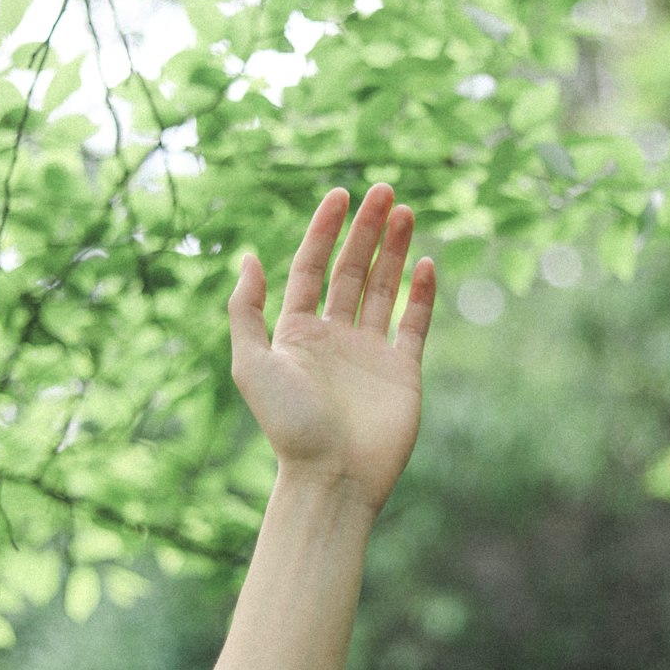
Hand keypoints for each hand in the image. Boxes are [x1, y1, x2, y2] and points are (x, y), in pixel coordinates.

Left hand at [228, 184, 435, 515]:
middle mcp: (333, 337)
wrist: (333, 477)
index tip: (340, 194)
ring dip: (394, 250)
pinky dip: (421, 293)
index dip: (324, 230)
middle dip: (366, 230)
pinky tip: (425, 262)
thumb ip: (245, 310)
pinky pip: (414, 323)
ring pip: (384, 288)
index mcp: (296, 332)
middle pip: (351, 270)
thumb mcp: (251, 363)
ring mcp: (370, 352)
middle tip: (383, 191)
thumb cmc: (287, 425)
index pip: (311, 268)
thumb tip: (248, 257)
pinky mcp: (403, 371)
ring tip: (404, 211)